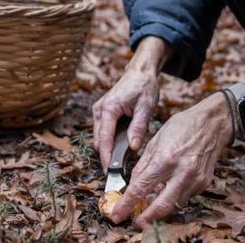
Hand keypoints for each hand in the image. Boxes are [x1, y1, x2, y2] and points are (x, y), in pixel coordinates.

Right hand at [92, 37, 167, 167]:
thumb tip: (133, 147)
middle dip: (107, 156)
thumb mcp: (146, 107)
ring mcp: (99, 111)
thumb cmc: (144, 87)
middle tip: (120, 171)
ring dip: (109, 149)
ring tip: (123, 161)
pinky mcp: (102, 113)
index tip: (110, 172)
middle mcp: (99, 110)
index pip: (104, 139)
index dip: (106, 157)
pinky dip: (110, 141)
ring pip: (100, 138)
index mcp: (109, 108)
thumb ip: (138, 127)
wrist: (140, 73)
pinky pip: (103, 132)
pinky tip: (122, 147)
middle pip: (99, 141)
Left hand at [110, 91, 231, 227]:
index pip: (141, 188)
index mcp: (165, 158)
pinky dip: (174, 195)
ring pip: (174, 204)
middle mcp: (181, 172)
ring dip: (160, 206)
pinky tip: (171, 185)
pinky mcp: (203, 183)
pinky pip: (185, 196)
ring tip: (152, 198)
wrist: (212, 123)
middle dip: (145, 219)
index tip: (117, 214)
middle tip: (135, 222)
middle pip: (161, 206)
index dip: (127, 204)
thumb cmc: (183, 126)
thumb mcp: (156, 140)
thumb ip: (143, 164)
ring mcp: (195, 179)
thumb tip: (133, 184)